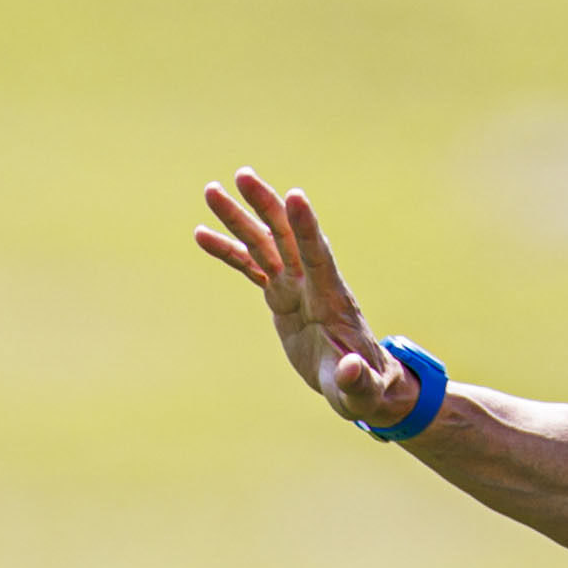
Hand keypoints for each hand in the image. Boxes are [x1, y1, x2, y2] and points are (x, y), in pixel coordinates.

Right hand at [194, 168, 418, 428]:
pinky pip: (252, 267)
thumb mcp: (360, 391)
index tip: (294, 195)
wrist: (362, 382)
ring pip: (265, 244)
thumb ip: (356, 380)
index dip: (307, 228)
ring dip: (240, 218)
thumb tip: (349, 370)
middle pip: (287, 236)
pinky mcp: (282, 296)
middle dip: (266, 206)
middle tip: (242, 176)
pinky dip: (229, 251)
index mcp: (333, 300)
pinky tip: (201, 234)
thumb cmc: (365, 388)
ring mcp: (296, 287)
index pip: (319, 257)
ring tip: (211, 190)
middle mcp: (314, 284)